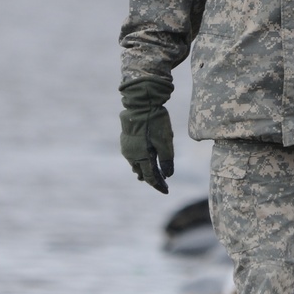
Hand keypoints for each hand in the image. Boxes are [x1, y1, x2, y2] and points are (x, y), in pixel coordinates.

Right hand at [119, 78, 174, 192]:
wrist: (140, 103)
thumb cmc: (155, 121)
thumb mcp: (165, 141)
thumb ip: (167, 160)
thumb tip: (167, 175)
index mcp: (141, 157)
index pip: (151, 178)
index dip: (159, 185)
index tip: (166, 191)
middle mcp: (131, 155)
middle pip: (142, 173)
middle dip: (153, 179)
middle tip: (163, 183)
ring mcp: (126, 148)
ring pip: (136, 164)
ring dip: (146, 170)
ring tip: (154, 174)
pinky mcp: (125, 141)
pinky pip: (133, 156)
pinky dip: (141, 160)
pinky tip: (146, 158)